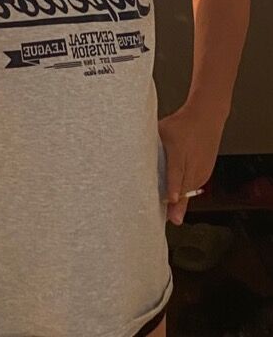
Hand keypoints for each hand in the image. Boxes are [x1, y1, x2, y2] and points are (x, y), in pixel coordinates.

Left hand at [158, 102, 224, 224]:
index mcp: (179, 151)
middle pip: (184, 189)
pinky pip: (193, 188)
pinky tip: (173, 197)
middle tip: (163, 220)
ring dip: (177, 202)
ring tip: (166, 214)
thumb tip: (131, 152)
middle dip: (174, 206)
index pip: (176, 172)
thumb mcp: (163, 130)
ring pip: (188, 192)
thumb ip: (150, 144)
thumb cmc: (181, 124)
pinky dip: (183, 193)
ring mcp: (201, 170)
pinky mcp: (205, 175)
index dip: (173, 188)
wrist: (207, 118)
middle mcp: (193, 163)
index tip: (169, 199)